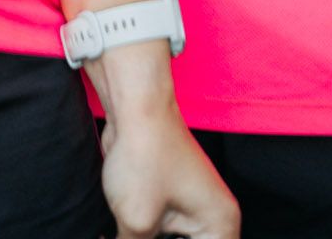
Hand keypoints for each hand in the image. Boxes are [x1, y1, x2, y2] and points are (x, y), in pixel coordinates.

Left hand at [99, 90, 238, 238]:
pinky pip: (158, 233)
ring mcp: (189, 208)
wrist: (134, 105)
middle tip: (133, 237)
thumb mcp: (136, 221)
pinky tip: (112, 235)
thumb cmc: (145, 155)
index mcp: (219, 227)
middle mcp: (211, 219)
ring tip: (118, 234)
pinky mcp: (167, 199)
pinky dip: (137, 236)